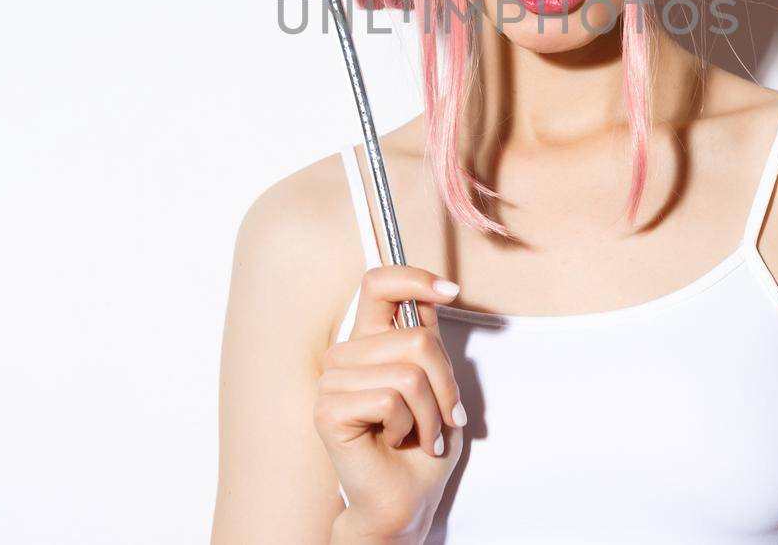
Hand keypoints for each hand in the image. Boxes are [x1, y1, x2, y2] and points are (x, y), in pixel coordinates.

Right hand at [315, 266, 466, 540]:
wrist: (407, 499)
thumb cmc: (421, 444)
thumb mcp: (437, 381)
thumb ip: (427, 338)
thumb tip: (430, 295)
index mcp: (370, 341)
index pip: (378, 285)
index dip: (412, 278)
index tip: (449, 290)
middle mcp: (347, 355)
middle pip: (414, 336)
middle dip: (445, 381)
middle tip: (446, 415)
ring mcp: (332, 381)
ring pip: (407, 371)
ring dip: (430, 410)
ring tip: (422, 433)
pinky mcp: (328, 410)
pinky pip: (389, 398)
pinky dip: (409, 424)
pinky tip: (399, 439)